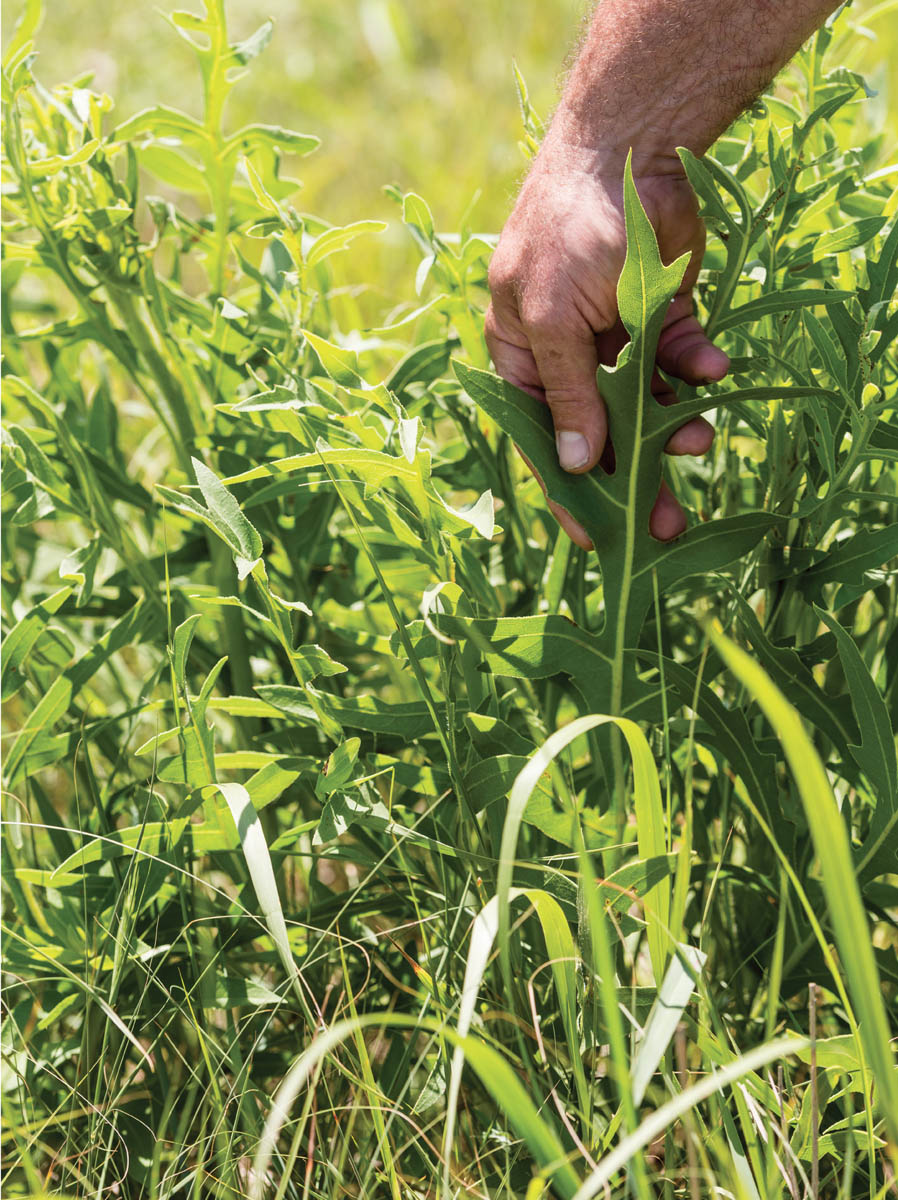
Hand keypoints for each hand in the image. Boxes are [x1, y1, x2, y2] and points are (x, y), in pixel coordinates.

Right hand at [485, 143, 729, 548]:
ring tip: (700, 440)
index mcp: (523, 357)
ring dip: (671, 427)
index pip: (542, 438)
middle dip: (632, 476)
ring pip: (645, 405)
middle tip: (664, 523)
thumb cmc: (567, 231)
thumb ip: (566, 392)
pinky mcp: (660, 316)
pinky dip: (696, 369)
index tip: (597, 538)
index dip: (569, 491)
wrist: (631, 149)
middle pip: (599, 433)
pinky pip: (679, 360)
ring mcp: (615, 336)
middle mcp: (567, 354)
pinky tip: (712, 370)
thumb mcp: (552, 317)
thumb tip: (571, 464)